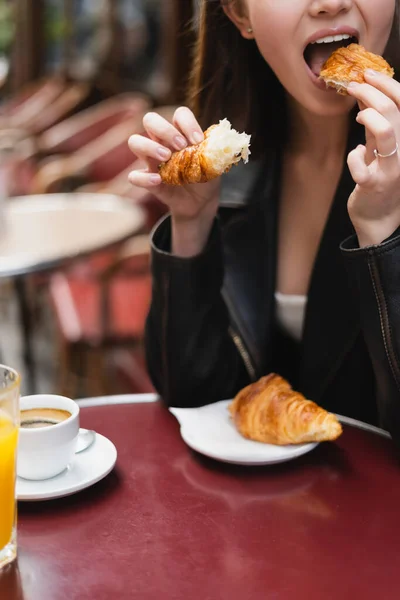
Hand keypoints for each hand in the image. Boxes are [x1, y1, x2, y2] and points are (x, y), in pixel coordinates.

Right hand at [128, 107, 219, 223]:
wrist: (201, 202)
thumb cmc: (204, 177)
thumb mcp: (213, 164)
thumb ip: (212, 153)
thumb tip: (213, 144)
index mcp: (180, 133)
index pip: (179, 114)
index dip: (187, 123)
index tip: (198, 140)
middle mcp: (162, 142)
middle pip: (150, 119)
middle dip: (164, 129)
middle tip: (181, 146)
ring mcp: (152, 161)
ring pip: (135, 141)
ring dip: (150, 147)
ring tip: (167, 158)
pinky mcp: (148, 181)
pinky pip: (134, 176)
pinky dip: (144, 177)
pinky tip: (159, 180)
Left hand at [347, 70, 399, 245]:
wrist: (380, 219)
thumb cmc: (381, 180)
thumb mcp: (382, 148)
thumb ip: (378, 124)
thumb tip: (366, 92)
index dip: (387, 83)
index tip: (368, 74)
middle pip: (393, 111)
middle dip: (370, 92)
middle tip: (354, 86)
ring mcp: (391, 168)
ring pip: (385, 131)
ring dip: (367, 114)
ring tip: (358, 114)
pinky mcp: (373, 184)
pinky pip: (360, 162)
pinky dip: (353, 156)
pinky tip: (355, 156)